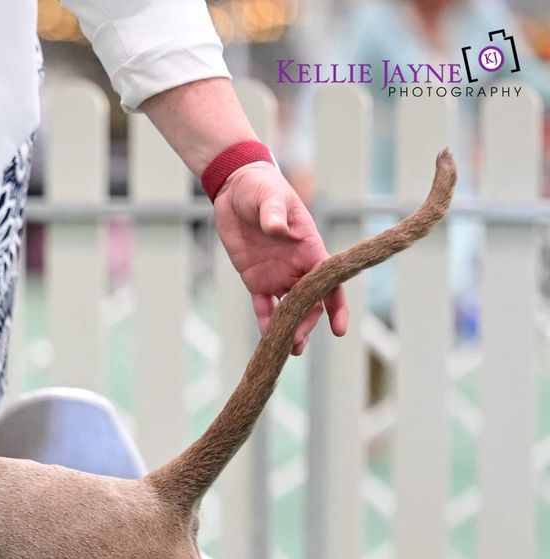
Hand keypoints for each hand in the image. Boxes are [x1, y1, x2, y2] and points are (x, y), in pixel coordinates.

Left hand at [213, 162, 347, 354]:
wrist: (237, 190)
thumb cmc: (261, 188)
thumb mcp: (268, 197)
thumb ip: (273, 214)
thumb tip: (277, 230)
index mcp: (310, 248)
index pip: (329, 281)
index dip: (337, 305)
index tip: (339, 328)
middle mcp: (298, 266)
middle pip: (311, 302)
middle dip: (308, 323)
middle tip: (298, 342)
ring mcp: (278, 274)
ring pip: (290, 308)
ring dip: (291, 329)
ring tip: (288, 350)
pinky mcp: (256, 279)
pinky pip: (264, 306)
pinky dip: (266, 322)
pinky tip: (268, 339)